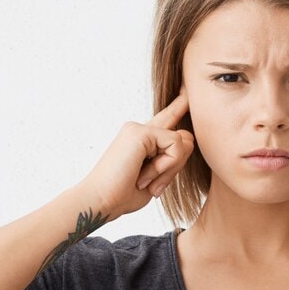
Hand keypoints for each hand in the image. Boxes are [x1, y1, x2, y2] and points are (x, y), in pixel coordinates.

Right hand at [77, 92, 195, 218]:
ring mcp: (139, 128)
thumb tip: (188, 137)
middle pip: (183, 138)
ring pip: (181, 142)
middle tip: (152, 185)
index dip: (179, 104)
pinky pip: (175, 145)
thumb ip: (173, 159)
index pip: (167, 118)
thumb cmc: (123, 195)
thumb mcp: (156, 179)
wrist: (100, 201)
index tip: (188, 88)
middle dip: (176, 166)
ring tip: (145, 180)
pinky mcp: (141, 132)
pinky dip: (166, 166)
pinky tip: (145, 174)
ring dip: (169, 169)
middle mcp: (140, 130)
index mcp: (142, 140)